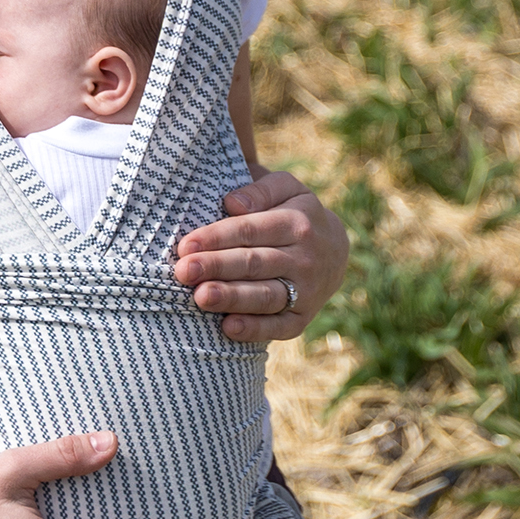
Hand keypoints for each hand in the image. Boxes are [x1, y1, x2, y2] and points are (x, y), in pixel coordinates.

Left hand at [174, 169, 348, 342]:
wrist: (335, 251)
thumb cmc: (295, 214)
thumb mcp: (286, 189)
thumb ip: (261, 189)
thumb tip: (231, 203)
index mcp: (297, 222)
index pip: (250, 230)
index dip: (216, 237)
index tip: (186, 245)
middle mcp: (305, 258)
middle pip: (254, 263)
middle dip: (217, 267)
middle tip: (184, 271)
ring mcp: (307, 290)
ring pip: (265, 296)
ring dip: (232, 298)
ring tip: (201, 297)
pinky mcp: (303, 318)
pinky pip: (280, 326)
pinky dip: (255, 329)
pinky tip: (228, 328)